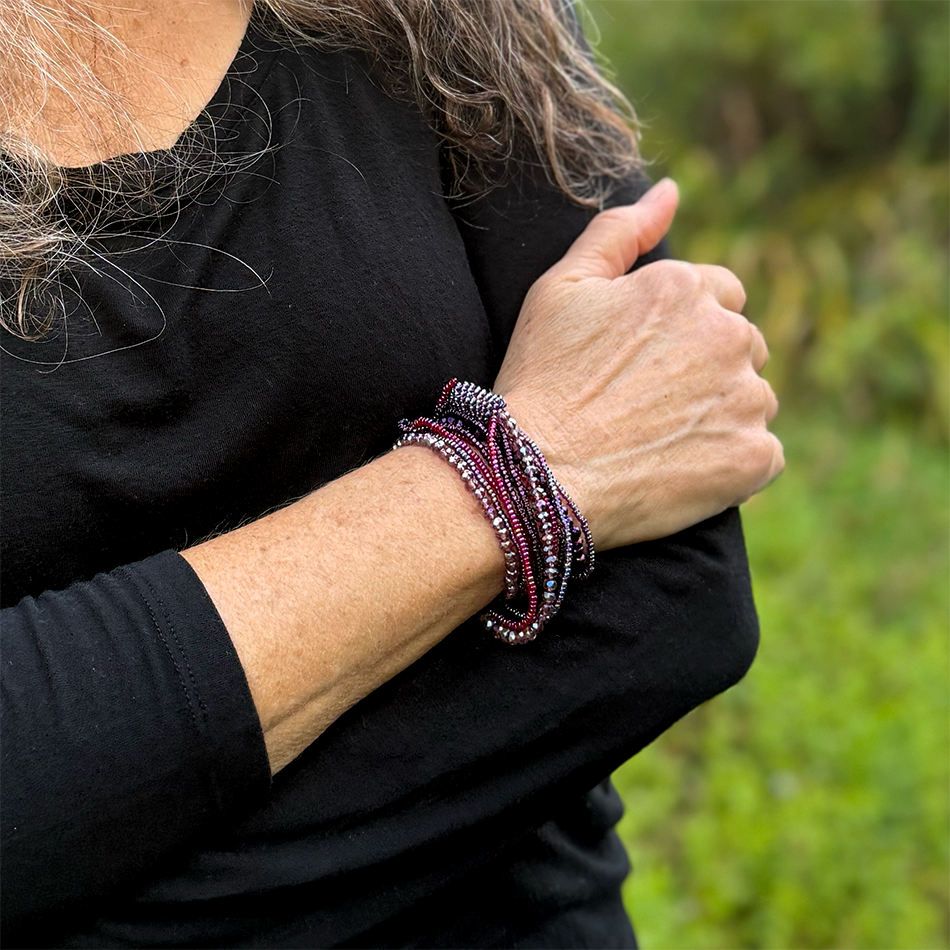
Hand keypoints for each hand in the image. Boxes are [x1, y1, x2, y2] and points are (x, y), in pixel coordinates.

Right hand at [494, 179, 783, 550]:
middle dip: (707, 369)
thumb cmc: (541, 381)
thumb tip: (671, 192)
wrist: (538, 474)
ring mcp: (745, 399)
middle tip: (646, 407)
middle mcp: (728, 335)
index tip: (643, 367)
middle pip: (742, 346)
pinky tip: (681, 470)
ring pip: (753, 400)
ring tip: (659, 441)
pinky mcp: (753, 457)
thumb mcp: (560, 288)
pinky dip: (733, 464)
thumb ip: (619, 231)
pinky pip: (763, 454)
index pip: (721, 296)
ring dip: (721, 415)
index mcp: (686, 288)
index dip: (681, 331)